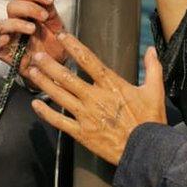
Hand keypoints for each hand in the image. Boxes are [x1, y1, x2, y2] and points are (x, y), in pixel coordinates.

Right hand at [0, 0, 64, 78]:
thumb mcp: (58, 28)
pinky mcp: (3, 52)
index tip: (49, 0)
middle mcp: (17, 22)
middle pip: (12, 6)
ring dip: (17, 24)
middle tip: (44, 17)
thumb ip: (52, 13)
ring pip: (2, 24)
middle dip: (29, 8)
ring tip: (32, 29)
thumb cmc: (54, 47)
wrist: (55, 69)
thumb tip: (48, 0)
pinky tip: (7, 39)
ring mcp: (9, 37)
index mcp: (29, 13)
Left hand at [28, 34, 166, 165]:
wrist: (145, 150)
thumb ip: (152, 68)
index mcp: (111, 85)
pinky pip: (59, 121)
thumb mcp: (155, 91)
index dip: (74, 47)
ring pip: (59, 96)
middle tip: (37, 54)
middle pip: (67, 77)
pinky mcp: (81, 133)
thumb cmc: (150, 121)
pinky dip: (46, 113)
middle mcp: (95, 98)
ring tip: (32, 71)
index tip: (62, 37)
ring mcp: (86, 116)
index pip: (89, 60)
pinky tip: (35, 105)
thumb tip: (151, 50)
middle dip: (50, 64)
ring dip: (44, 83)